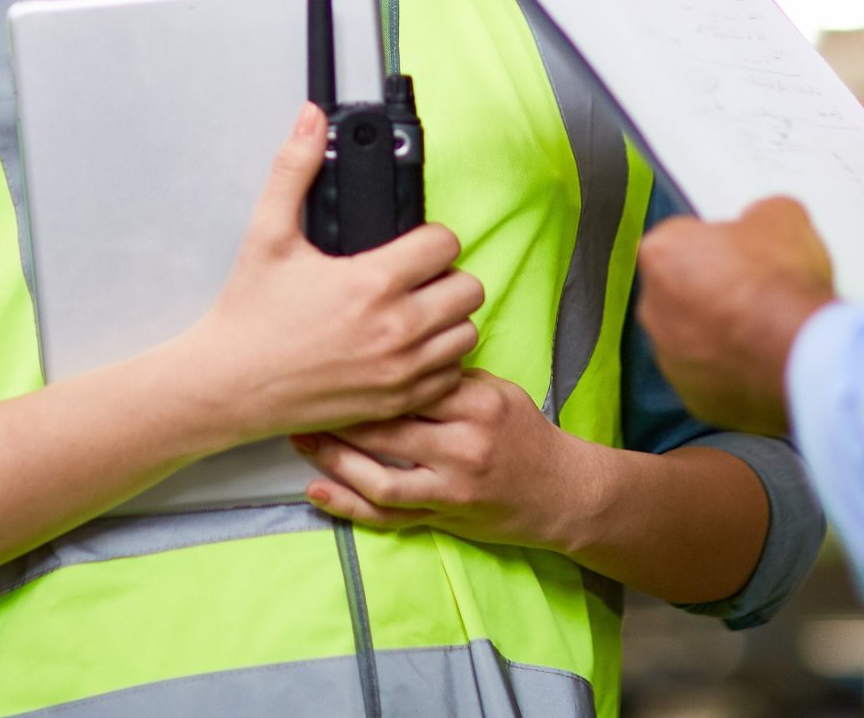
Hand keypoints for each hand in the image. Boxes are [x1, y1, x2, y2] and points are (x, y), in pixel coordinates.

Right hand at [173, 105, 483, 446]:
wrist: (229, 385)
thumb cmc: (249, 317)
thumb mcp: (267, 234)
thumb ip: (294, 168)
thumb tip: (310, 121)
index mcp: (371, 283)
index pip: (445, 244)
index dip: (430, 237)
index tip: (411, 243)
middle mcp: (395, 329)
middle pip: (468, 289)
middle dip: (445, 276)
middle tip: (416, 276)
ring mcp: (400, 371)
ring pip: (466, 334)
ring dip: (447, 318)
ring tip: (414, 309)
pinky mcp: (396, 401)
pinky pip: (450, 376)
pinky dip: (439, 361)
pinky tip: (409, 347)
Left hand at [293, 370, 581, 550]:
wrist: (563, 492)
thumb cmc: (525, 433)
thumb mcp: (499, 390)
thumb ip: (450, 376)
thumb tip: (396, 346)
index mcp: (478, 403)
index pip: (413, 380)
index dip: (368, 371)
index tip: (331, 357)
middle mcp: (464, 446)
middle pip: (388, 427)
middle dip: (340, 413)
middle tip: (300, 395)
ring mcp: (452, 487)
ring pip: (381, 476)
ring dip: (334, 458)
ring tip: (300, 437)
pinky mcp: (444, 517)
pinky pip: (389, 516)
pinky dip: (348, 507)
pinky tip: (317, 491)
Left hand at [635, 197, 835, 435]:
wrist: (800, 352)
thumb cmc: (782, 282)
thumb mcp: (782, 217)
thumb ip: (758, 216)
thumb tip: (762, 222)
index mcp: (662, 253)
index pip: (682, 240)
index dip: (717, 246)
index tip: (743, 255)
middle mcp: (652, 307)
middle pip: (680, 292)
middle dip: (711, 293)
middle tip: (755, 295)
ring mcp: (669, 358)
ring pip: (692, 340)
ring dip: (718, 336)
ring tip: (764, 334)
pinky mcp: (693, 398)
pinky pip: (710, 380)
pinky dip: (731, 375)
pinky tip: (764, 365)